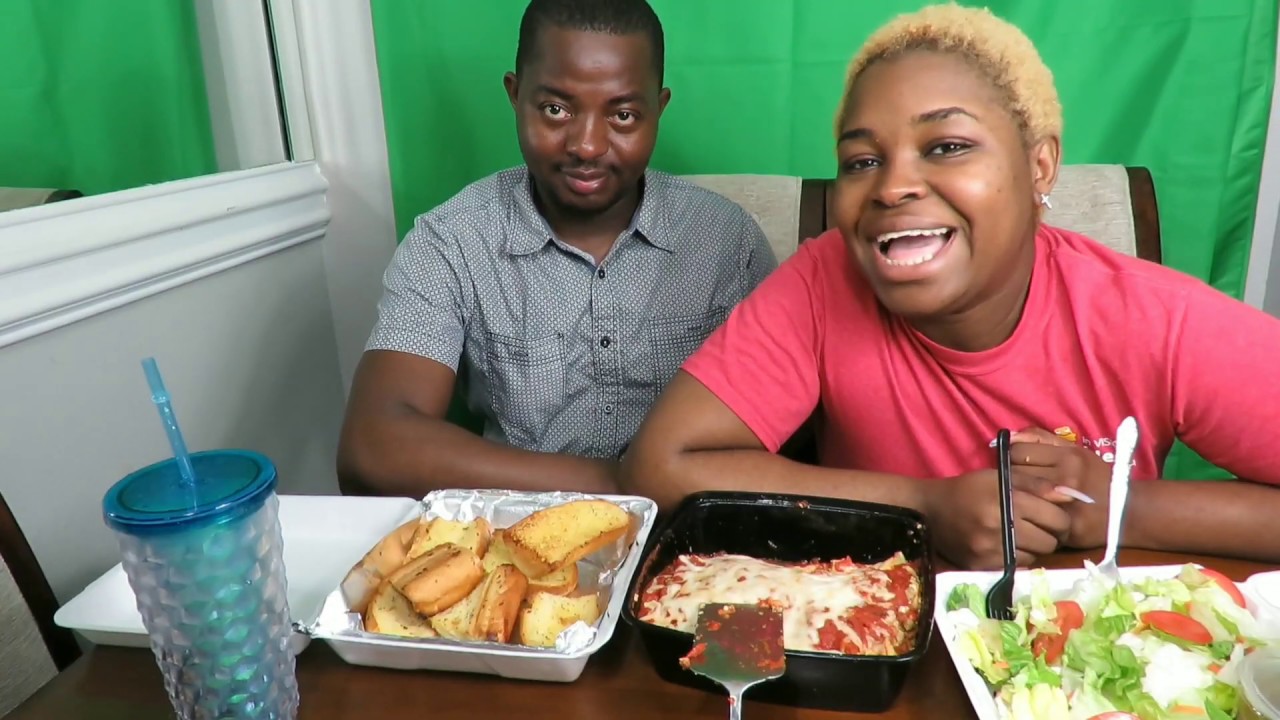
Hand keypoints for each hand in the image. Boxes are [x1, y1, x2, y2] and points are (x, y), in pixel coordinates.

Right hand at [924, 468, 1072, 569]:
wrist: (929, 510)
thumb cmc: (968, 489)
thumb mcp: (1000, 477)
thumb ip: (1037, 485)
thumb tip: (1072, 495)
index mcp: (1009, 500)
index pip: (1057, 519)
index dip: (1060, 519)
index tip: (1053, 517)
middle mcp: (1002, 526)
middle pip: (1049, 542)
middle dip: (1049, 536)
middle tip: (1040, 528)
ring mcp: (991, 549)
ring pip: (1034, 557)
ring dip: (1033, 548)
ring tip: (1021, 537)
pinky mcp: (982, 565)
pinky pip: (1014, 566)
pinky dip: (1016, 557)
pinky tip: (1006, 546)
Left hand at [1010, 427, 1110, 548]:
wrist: (1129, 512)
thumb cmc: (1098, 478)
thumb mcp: (1076, 451)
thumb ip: (1043, 439)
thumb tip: (1010, 436)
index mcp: (1069, 457)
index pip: (1018, 451)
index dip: (1011, 457)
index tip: (1015, 464)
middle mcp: (1065, 478)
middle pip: (1014, 474)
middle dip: (1008, 477)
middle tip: (1012, 483)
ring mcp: (1064, 504)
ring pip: (1018, 497)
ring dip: (1013, 497)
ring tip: (1017, 497)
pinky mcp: (1062, 528)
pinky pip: (1030, 520)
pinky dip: (1025, 516)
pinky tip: (1027, 515)